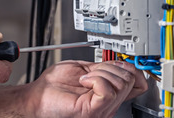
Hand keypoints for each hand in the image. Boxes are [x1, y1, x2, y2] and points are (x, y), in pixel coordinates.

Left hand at [27, 60, 147, 117]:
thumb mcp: (83, 70)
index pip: (137, 82)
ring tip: (84, 79)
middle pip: (129, 78)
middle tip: (91, 72)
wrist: (36, 98)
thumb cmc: (53, 87)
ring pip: (121, 83)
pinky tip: (83, 82)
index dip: (131, 68)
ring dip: (100, 73)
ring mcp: (103, 108)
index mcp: (108, 93)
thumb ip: (102, 68)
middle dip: (110, 67)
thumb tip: (119, 62)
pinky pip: (107, 90)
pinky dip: (95, 79)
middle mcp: (109, 103)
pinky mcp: (94, 110)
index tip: (117, 63)